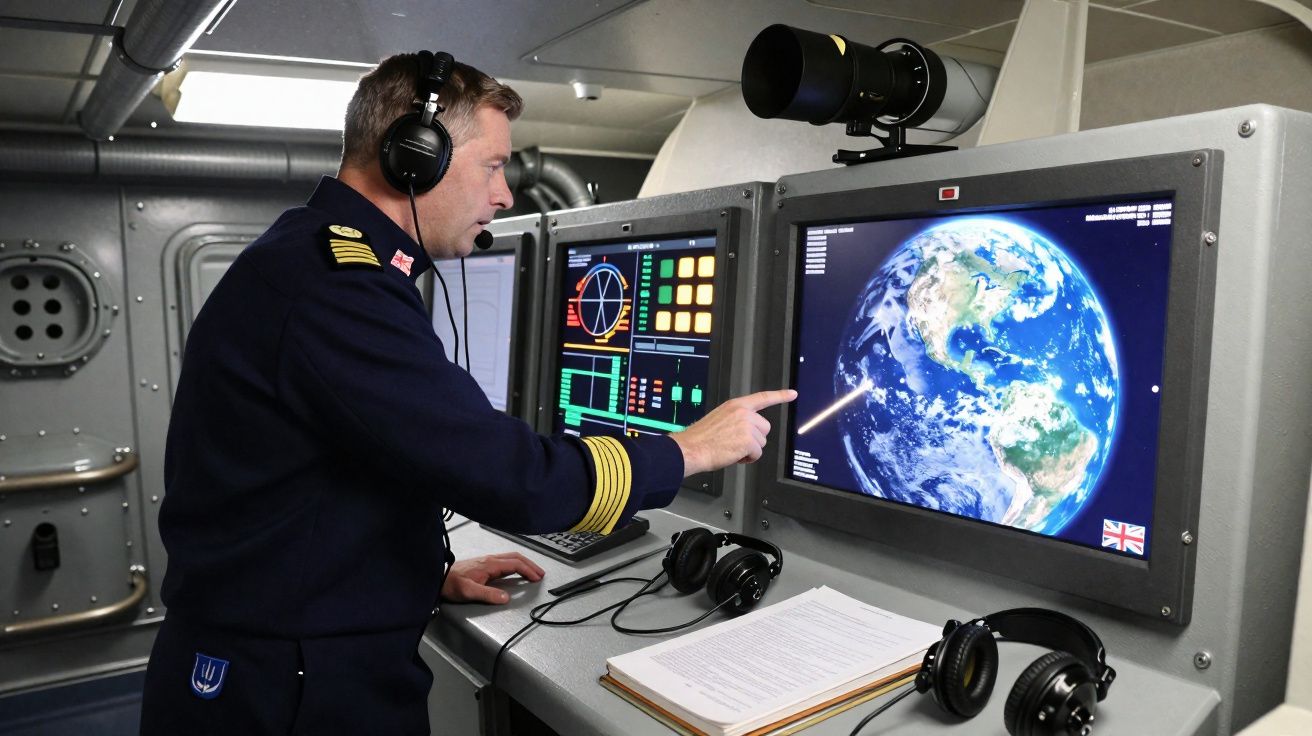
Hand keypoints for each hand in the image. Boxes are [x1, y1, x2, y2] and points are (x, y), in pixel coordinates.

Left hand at [441, 552, 544, 603]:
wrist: (438, 578)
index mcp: (489, 564)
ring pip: (510, 558)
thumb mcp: (469, 591)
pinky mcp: (483, 565)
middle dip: (530, 565)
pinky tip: (515, 571)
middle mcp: (489, 560)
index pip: (515, 564)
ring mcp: (486, 561)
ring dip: (524, 564)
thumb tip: (506, 597)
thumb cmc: (451, 583)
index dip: (528, 570)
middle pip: (515, 557)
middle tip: (540, 573)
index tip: (537, 577)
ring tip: (532, 571)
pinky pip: (504, 562)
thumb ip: (488, 594)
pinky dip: (515, 565)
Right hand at [671, 389, 796, 475]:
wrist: (691, 449)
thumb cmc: (700, 438)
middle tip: (737, 443)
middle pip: (765, 428)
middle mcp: (743, 413)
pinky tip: (734, 455)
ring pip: (761, 442)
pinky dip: (748, 459)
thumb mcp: (719, 419)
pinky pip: (757, 454)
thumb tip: (746, 430)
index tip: (792, 394)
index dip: (779, 396)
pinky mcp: (748, 441)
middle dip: (755, 438)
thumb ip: (735, 419)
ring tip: (732, 449)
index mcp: (735, 405)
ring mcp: (746, 426)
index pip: (762, 398)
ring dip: (750, 449)